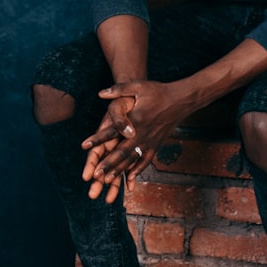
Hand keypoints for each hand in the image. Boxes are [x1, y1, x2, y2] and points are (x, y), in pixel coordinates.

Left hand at [81, 80, 186, 202]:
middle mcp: (142, 134)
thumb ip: (119, 89)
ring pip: (132, 159)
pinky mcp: (157, 145)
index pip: (112, 131)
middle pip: (122, 152)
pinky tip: (131, 178)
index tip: (84, 145)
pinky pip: (146, 160)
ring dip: (120, 170)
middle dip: (108, 164)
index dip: (98, 138)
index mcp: (135, 119)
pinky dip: (138, 169)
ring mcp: (150, 141)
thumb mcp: (138, 86)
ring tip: (107, 180)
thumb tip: (101, 93)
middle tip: (95, 174)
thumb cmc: (158, 92)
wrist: (181, 100)